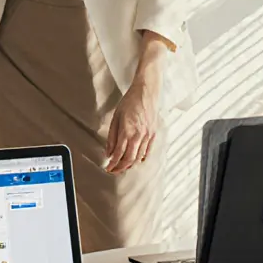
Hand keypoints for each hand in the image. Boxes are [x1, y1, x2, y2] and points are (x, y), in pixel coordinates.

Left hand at [104, 60, 160, 174]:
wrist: (146, 92)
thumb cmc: (130, 102)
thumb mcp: (116, 117)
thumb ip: (112, 137)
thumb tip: (108, 152)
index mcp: (127, 131)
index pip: (119, 154)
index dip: (113, 164)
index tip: (108, 168)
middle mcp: (139, 136)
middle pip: (129, 159)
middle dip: (120, 168)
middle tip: (114, 171)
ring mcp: (148, 136)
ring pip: (139, 158)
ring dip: (130, 165)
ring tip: (123, 166)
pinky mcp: (154, 134)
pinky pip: (148, 152)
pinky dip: (141, 159)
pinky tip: (135, 160)